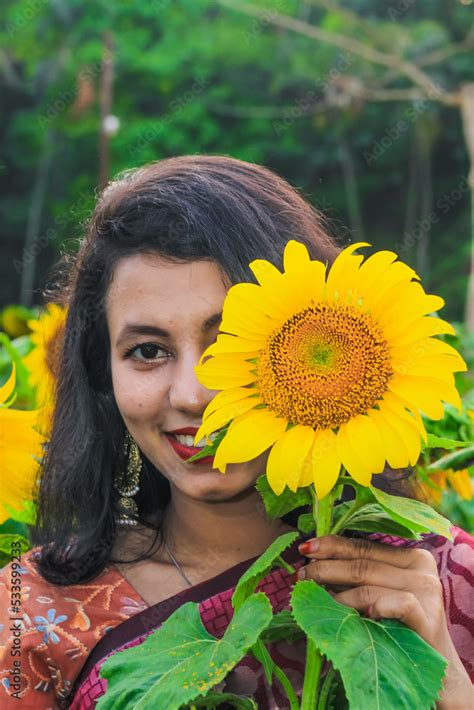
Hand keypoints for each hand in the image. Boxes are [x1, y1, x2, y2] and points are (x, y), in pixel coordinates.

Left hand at [297, 535, 472, 707]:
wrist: (435, 666)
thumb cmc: (400, 626)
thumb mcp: (381, 593)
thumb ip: (359, 576)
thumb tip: (313, 561)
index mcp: (410, 556)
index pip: (364, 546)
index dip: (332, 546)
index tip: (306, 548)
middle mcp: (421, 567)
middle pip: (362, 564)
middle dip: (326, 568)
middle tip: (302, 576)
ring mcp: (427, 589)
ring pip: (370, 584)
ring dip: (338, 594)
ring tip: (319, 600)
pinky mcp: (429, 616)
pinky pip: (396, 603)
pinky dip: (374, 606)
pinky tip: (361, 614)